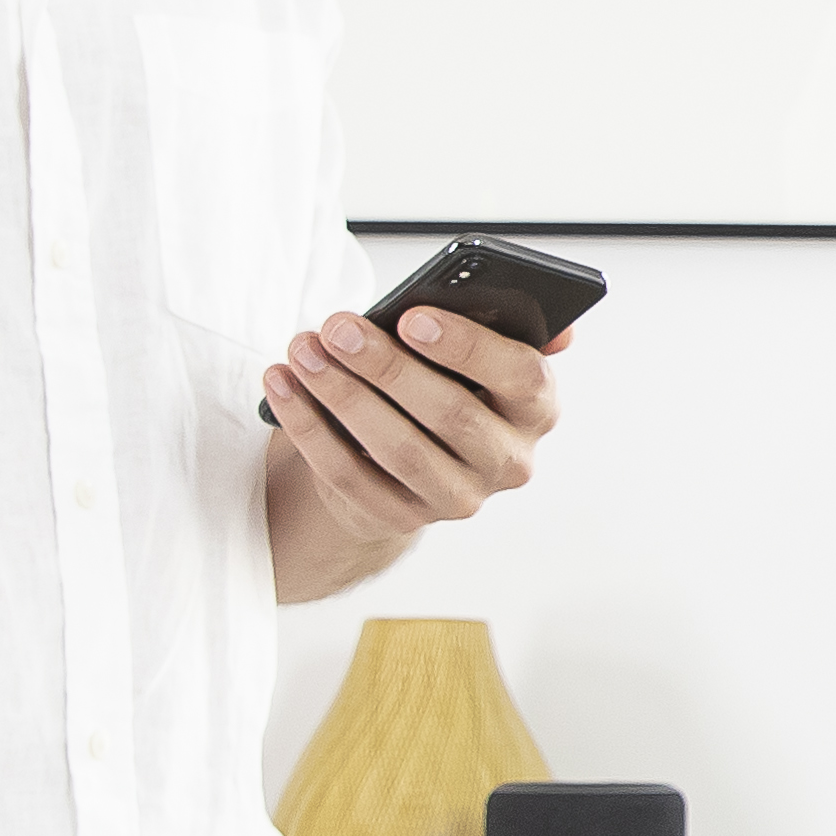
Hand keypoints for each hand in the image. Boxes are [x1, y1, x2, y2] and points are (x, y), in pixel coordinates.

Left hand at [265, 305, 563, 585]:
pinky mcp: (401, 518)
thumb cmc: (442, 383)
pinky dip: (308, 427)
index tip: (411, 316)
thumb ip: (496, 327)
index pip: (522, 377)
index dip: (468, 347)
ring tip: (303, 351)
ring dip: (341, 394)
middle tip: (336, 328)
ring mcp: (457, 498)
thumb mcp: (470, 354)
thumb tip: (554, 324)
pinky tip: (282, 386)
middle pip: (450, 413)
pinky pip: (348, 474)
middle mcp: (508, 461)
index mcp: (536, 409)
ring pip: (397, 448)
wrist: (407, 457)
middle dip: (386, 366)